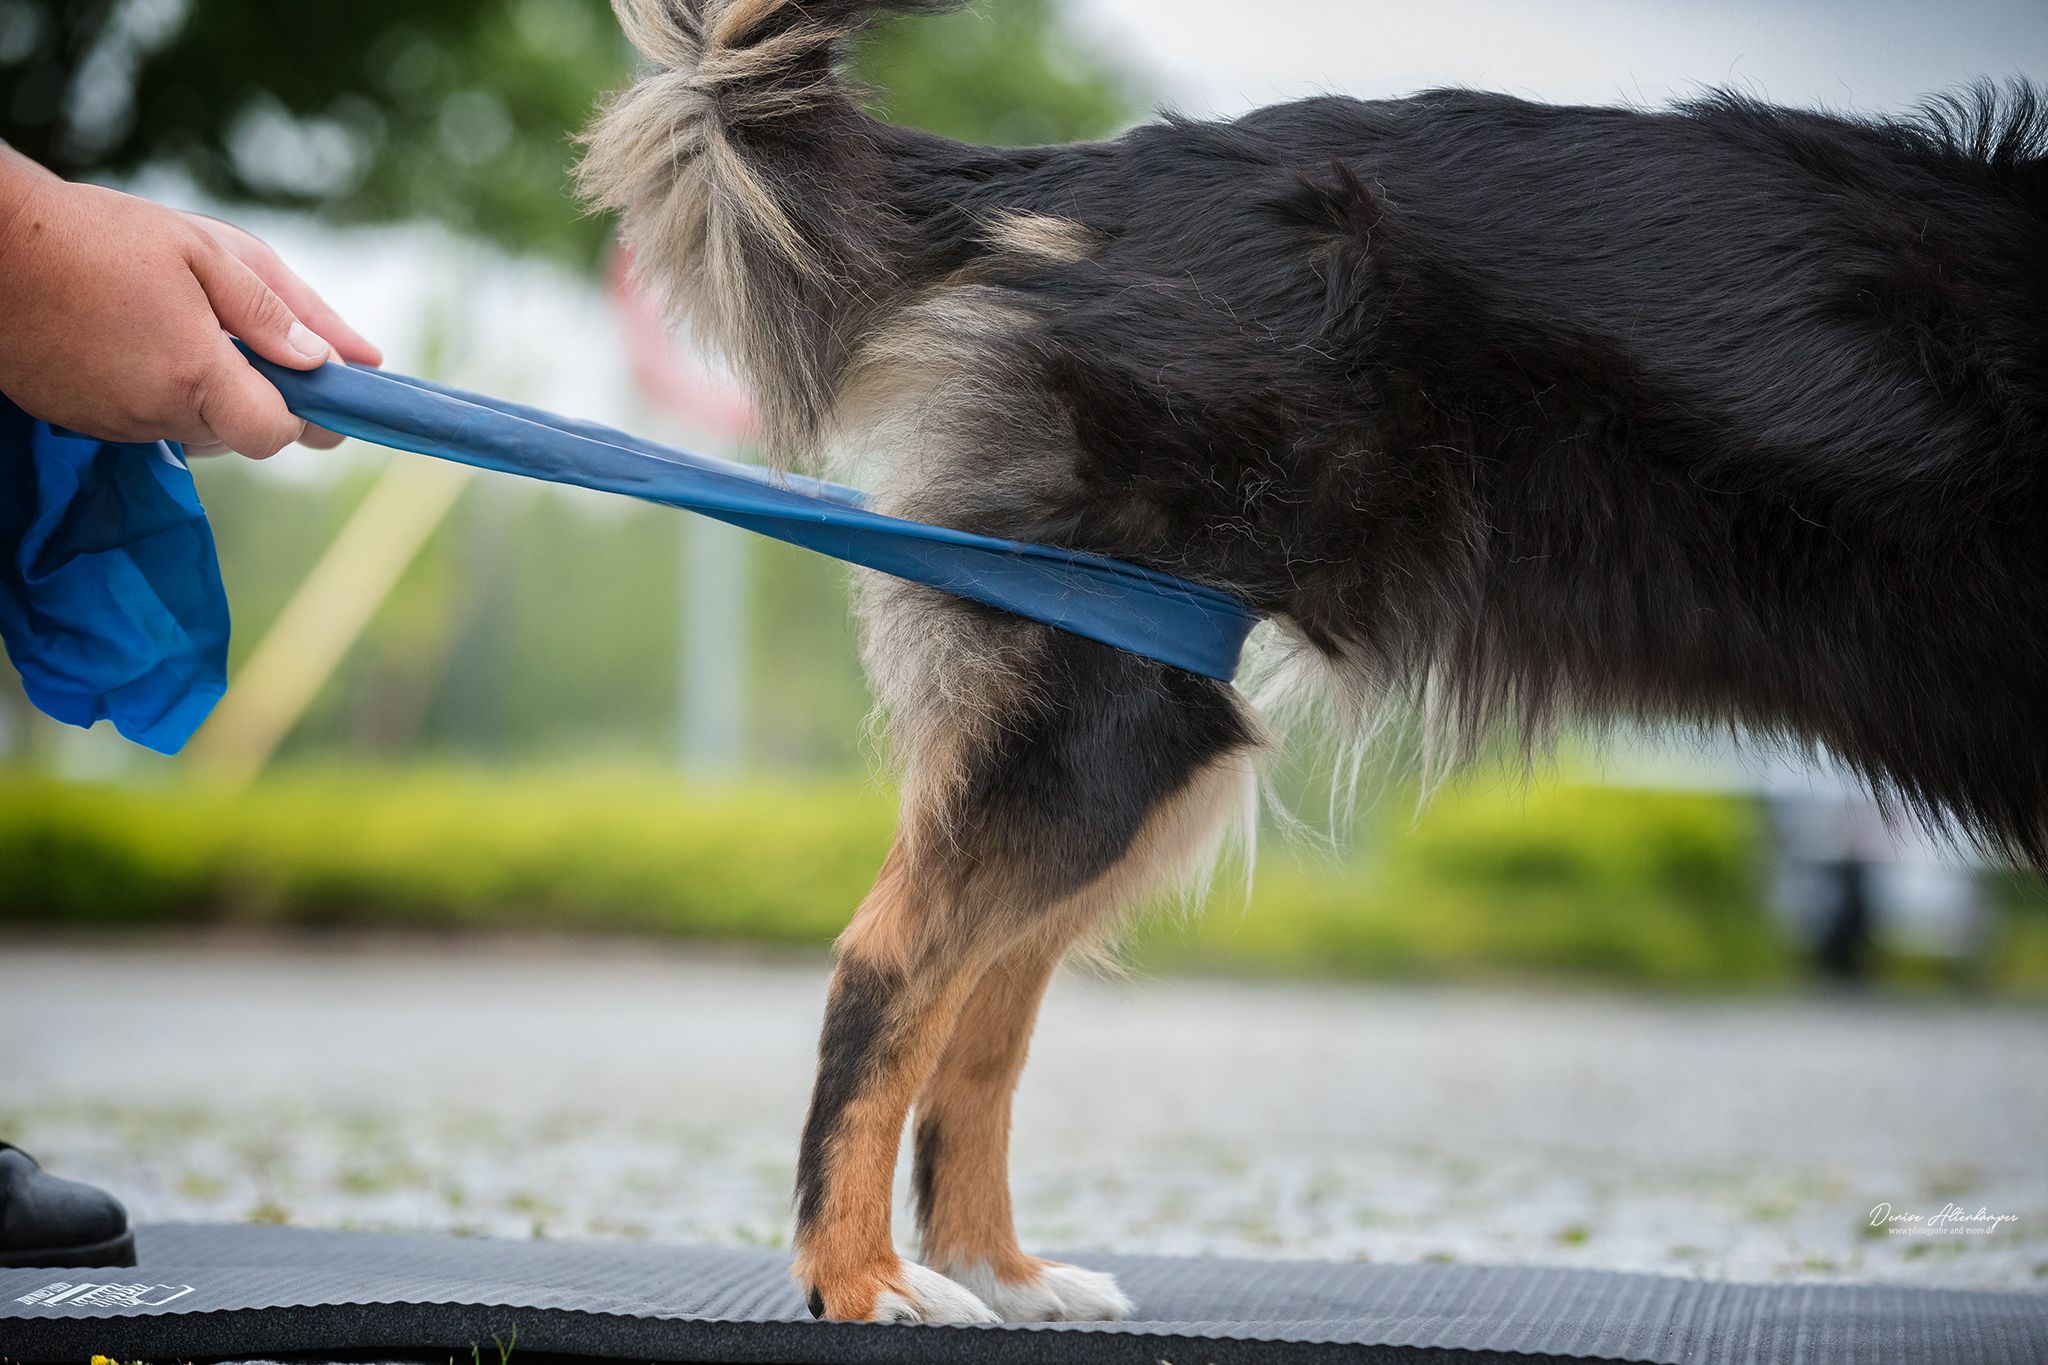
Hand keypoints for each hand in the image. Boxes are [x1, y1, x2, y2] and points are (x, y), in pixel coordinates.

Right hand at [0, 159, 380, 458]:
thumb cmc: (97, 238)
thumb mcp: (203, 252)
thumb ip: (274, 311)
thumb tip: (340, 358)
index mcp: (194, 373)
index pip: (274, 433)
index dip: (304, 416)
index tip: (317, 385)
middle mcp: (156, 412)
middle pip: (240, 433)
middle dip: (259, 395)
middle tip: (243, 335)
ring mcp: (116, 423)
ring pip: (196, 430)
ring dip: (209, 393)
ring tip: (183, 327)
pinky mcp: (83, 422)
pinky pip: (148, 422)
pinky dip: (161, 393)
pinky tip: (142, 342)